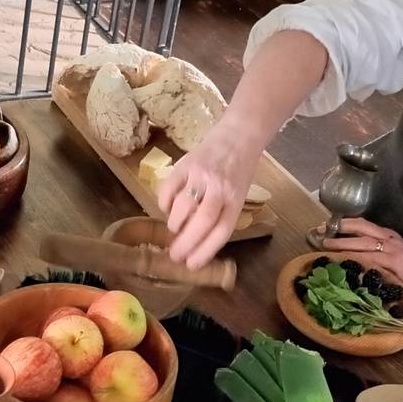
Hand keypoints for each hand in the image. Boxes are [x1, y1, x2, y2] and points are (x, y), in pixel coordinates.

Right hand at [158, 114, 264, 268]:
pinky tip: (168, 208)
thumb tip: (196, 244)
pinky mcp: (184, 164)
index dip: (205, 251)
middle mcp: (219, 188)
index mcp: (236, 200)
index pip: (220, 231)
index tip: (191, 265)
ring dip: (174, 224)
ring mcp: (201, 175)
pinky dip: (164, 203)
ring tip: (174, 228)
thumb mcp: (238, 196)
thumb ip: (220, 216)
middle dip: (185, 244)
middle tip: (174, 256)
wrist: (237, 137)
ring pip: (182, 207)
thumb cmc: (237, 172)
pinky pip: (168, 189)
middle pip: (201, 222)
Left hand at [322, 219, 402, 307]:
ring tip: (325, 244)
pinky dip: (356, 257)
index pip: (363, 225)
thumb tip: (350, 263)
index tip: (325, 227)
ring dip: (342, 242)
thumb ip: (374, 260)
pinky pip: (371, 257)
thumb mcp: (391, 263)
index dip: (343, 225)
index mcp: (388, 237)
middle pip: (360, 226)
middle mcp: (389, 238)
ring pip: (362, 241)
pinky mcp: (395, 261)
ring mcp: (392, 249)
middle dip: (339, 227)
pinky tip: (343, 259)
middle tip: (320, 230)